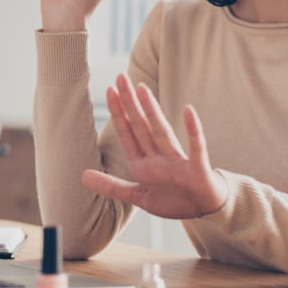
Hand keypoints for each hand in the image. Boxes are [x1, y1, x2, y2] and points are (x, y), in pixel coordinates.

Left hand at [82, 74, 227, 218]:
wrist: (205, 211)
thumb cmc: (174, 199)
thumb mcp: (138, 196)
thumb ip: (111, 186)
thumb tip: (82, 176)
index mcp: (143, 164)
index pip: (127, 134)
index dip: (118, 113)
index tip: (109, 90)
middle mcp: (159, 158)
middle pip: (141, 127)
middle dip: (130, 103)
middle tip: (121, 77)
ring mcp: (178, 162)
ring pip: (162, 133)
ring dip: (152, 112)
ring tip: (142, 89)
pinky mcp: (198, 170)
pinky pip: (196, 148)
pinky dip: (193, 131)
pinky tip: (188, 111)